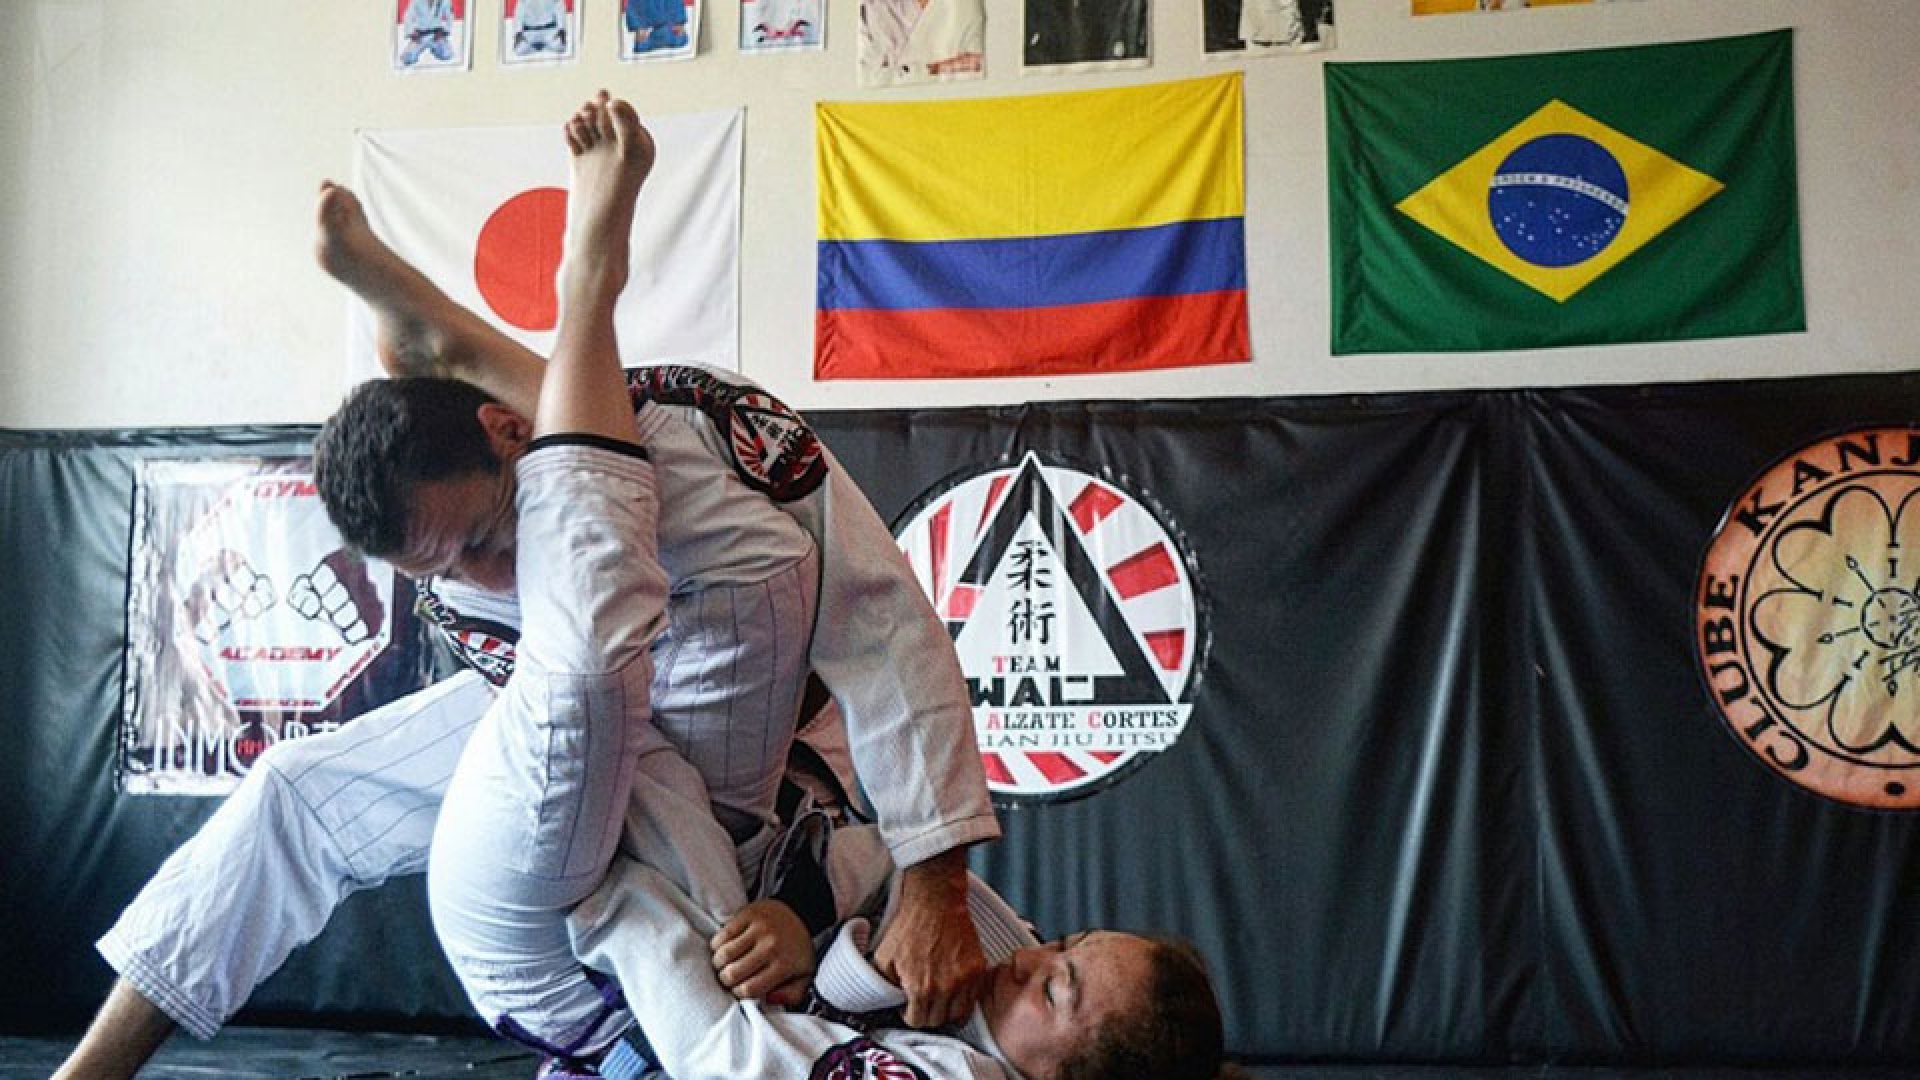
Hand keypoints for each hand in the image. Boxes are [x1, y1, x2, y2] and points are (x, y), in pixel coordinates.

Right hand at [712, 899, 815, 1005]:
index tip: (739, 989)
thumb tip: (767, 1000)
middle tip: (729, 977)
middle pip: (732, 973)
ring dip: (719, 963)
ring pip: (724, 954)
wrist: (801, 913)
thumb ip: (790, 995)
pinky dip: (717, 945)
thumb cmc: (798, 950)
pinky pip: (722, 935)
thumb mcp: (804, 977)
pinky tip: (724, 948)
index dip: (739, 993)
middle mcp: (771, 946)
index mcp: (784, 965)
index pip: (748, 989)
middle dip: (726, 980)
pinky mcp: (748, 914)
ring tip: (725, 964)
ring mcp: (759, 928)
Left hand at [872, 849, 985, 1027]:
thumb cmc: (910, 925)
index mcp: (921, 987)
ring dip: (947, 1010)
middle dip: (927, 1013)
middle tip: (921, 1000)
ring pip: (959, 1015)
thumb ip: (884, 983)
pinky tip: (953, 988)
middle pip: (938, 1021)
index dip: (909, 1014)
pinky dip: (964, 998)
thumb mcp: (884, 956)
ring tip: (938, 997)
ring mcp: (965, 979)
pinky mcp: (978, 969)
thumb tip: (886, 999)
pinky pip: (973, 998)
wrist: (935, 900)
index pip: (917, 1021)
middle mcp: (946, 987)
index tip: (908, 1005)